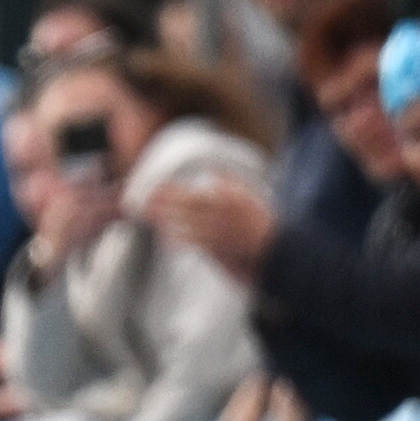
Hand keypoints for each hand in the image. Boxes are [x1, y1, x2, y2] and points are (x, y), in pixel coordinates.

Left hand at [147, 175, 275, 278]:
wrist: (276, 249)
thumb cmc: (261, 222)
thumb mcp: (249, 196)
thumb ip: (230, 181)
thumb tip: (214, 170)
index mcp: (228, 197)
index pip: (192, 192)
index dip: (171, 191)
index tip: (154, 188)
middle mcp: (221, 213)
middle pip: (184, 206)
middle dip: (162, 203)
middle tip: (142, 200)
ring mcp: (219, 232)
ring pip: (186, 224)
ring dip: (165, 220)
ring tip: (148, 215)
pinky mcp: (219, 249)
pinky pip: (194, 244)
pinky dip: (178, 240)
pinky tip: (165, 238)